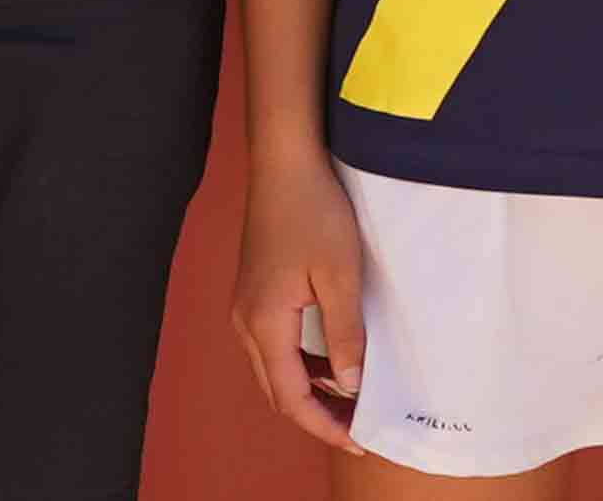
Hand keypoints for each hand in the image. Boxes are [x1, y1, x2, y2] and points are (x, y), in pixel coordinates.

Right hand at [233, 145, 369, 449]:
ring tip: (349, 400)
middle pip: (277, 390)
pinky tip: (330, 361)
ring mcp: (246, 307)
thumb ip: (344, 334)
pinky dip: (301, 363)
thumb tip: (349, 384)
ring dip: (308, 389)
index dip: (324, 425)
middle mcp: (245, 322)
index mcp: (263, 324)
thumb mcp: (340, 275)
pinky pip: (274, 344)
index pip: (291, 397)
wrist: (285, 163)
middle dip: (315, 415)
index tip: (357, 441)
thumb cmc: (314, 211)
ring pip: (274, 369)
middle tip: (357, 428)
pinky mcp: (254, 292)